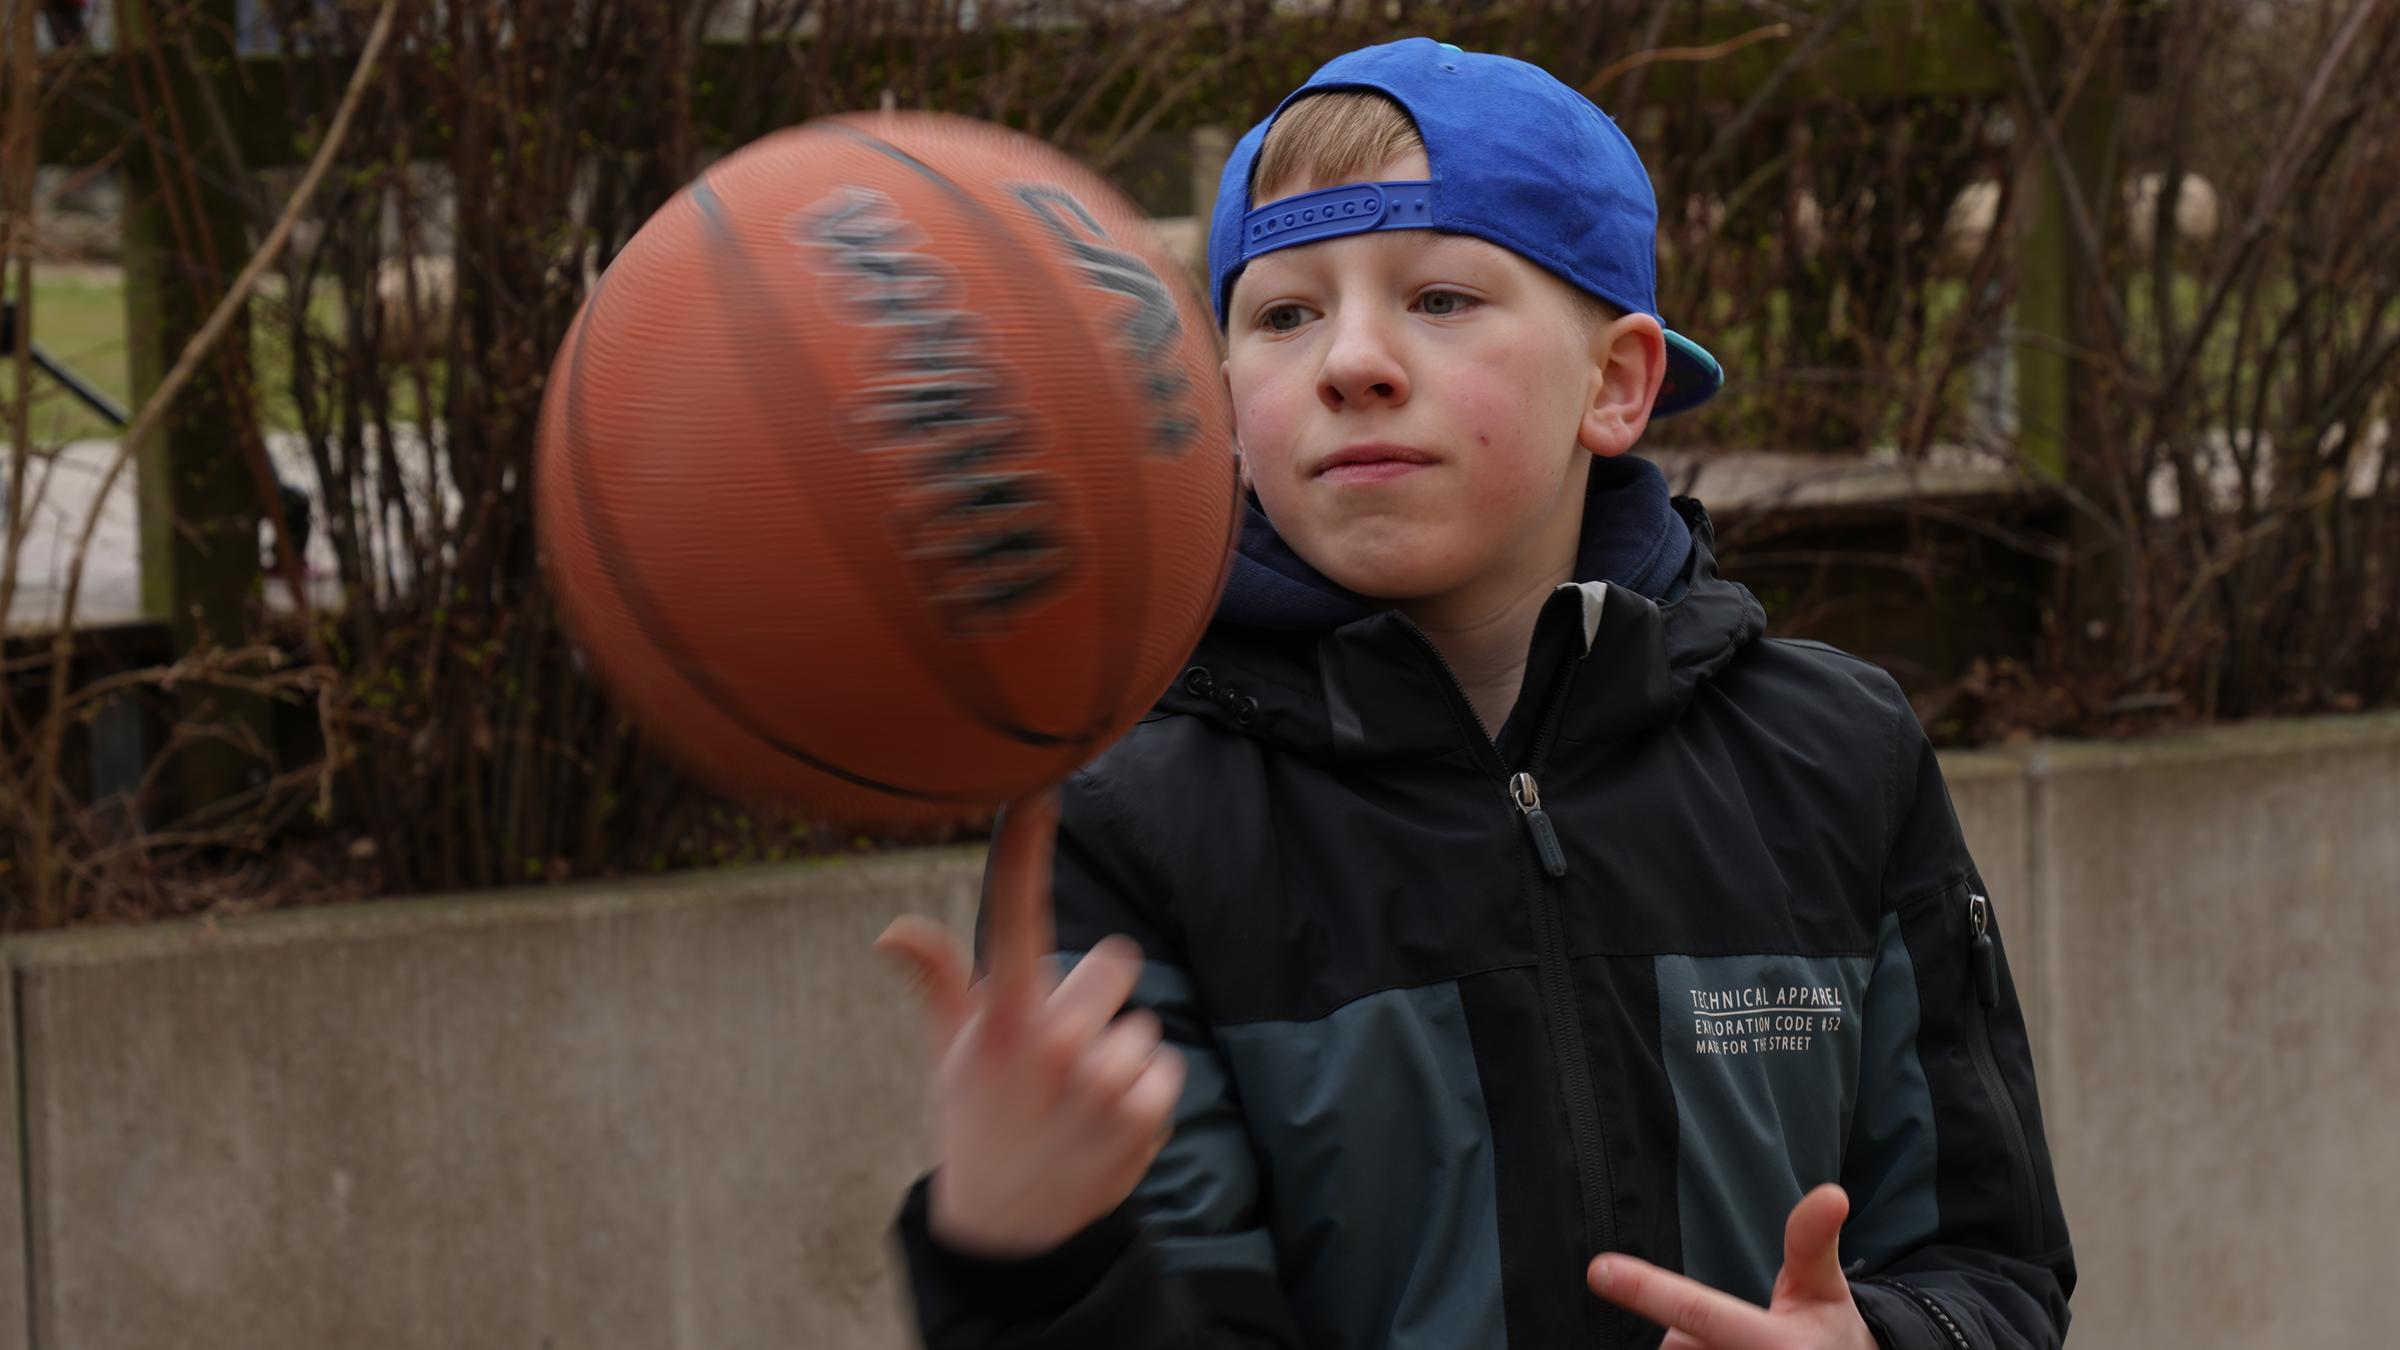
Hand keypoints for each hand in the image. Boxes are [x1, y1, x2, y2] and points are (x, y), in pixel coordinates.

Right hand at [875, 790, 1186, 1258]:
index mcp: (1001, 1019)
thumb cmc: (976, 1121)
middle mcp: (1054, 1043)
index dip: (1023, 849)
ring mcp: (1103, 1082)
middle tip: (1057, 1050)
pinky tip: (1104, 1121)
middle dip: (1094, 999)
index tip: (1035, 790)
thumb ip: (937, 981)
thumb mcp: (949, 1053)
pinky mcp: (1145, 1118)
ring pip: (1142, 1024)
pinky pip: (1167, 1067)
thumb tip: (891, 928)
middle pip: (1114, 965)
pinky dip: (1146, 1092)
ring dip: (1119, 1054)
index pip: (1013, 916)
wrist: (1009, 1234)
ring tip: (1077, 1098)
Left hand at [1587, 1184, 1877, 1349]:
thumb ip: (1811, 1241)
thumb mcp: (1824, 1288)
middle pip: (1677, 1344)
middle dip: (1692, 1338)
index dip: (1646, 1289)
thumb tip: (1832, 1193)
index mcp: (1777, 1346)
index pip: (1700, 1311)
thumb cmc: (1827, 1334)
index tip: (1597, 1269)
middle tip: (1738, 1341)